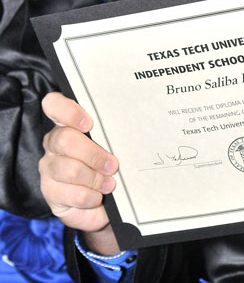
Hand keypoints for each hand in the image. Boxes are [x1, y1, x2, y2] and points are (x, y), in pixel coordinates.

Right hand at [39, 92, 119, 254]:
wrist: (106, 200)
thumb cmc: (109, 164)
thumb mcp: (112, 144)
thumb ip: (112, 133)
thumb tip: (130, 126)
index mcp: (67, 123)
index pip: (54, 105)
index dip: (68, 111)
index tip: (89, 123)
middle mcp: (53, 143)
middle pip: (65, 139)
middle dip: (94, 154)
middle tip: (113, 165)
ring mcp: (49, 168)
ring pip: (69, 169)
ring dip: (95, 178)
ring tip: (110, 184)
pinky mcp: (51, 193)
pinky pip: (71, 193)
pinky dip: (90, 196)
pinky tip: (97, 196)